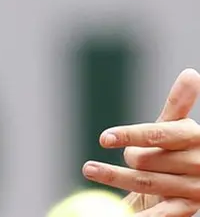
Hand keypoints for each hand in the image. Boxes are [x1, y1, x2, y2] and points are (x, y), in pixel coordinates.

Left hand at [82, 68, 199, 215]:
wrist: (188, 184)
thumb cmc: (175, 150)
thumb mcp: (174, 127)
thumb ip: (178, 104)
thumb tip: (191, 74)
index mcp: (194, 136)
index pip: (159, 134)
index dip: (130, 135)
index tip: (103, 138)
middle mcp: (199, 162)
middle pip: (148, 159)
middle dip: (128, 157)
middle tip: (118, 154)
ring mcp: (195, 187)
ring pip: (146, 181)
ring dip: (115, 177)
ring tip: (89, 169)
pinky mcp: (189, 208)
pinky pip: (163, 214)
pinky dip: (144, 216)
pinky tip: (123, 215)